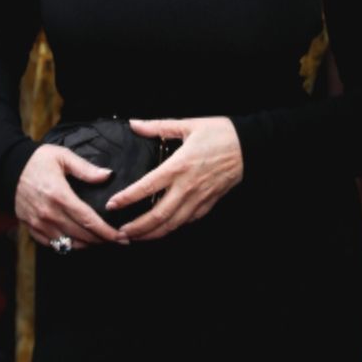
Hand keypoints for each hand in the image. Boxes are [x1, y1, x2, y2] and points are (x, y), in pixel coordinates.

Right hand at [15, 144, 130, 248]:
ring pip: (68, 243)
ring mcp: (39, 223)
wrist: (9, 167)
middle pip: (81, 235)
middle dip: (102, 240)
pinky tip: (79, 240)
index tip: (121, 237)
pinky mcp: (31, 228)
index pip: (88, 220)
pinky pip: (52, 244)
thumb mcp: (63, 157)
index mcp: (59, 195)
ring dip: (87, 244)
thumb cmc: (38, 160)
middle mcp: (49, 214)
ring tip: (101, 240)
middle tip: (118, 240)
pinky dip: (68, 245)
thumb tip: (108, 175)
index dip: (107, 231)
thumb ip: (86, 169)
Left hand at [104, 116, 243, 240]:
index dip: (127, 199)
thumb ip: (158, 127)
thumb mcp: (188, 125)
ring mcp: (199, 198)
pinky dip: (173, 228)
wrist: (248, 146)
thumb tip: (135, 124)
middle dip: (137, 227)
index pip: (146, 188)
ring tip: (137, 237)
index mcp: (178, 166)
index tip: (113, 205)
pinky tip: (164, 228)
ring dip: (153, 233)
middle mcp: (187, 187)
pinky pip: (188, 221)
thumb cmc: (219, 134)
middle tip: (120, 233)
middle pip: (158, 215)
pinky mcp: (209, 203)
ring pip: (172, 224)